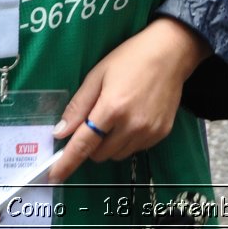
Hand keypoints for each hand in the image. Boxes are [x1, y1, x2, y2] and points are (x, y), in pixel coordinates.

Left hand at [50, 18, 209, 182]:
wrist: (172, 52)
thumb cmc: (131, 58)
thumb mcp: (98, 74)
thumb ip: (78, 106)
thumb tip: (60, 133)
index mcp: (112, 109)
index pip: (83, 144)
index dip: (67, 162)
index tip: (55, 176)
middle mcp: (132, 125)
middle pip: (100, 154)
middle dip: (91, 144)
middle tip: (95, 122)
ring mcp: (149, 131)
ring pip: (118, 154)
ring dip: (110, 144)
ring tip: (117, 118)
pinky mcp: (162, 133)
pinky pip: (136, 148)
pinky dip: (128, 140)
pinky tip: (133, 118)